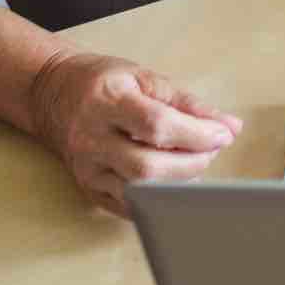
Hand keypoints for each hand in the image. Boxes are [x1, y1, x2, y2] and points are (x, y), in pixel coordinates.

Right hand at [27, 47, 243, 217]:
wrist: (55, 95)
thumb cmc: (103, 82)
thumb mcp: (145, 77)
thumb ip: (187, 102)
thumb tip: (229, 125)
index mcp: (107, 102)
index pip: (156, 125)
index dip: (195, 134)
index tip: (222, 135)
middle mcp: (91, 138)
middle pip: (146, 166)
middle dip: (191, 163)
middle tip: (211, 150)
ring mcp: (87, 168)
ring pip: (137, 191)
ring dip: (177, 184)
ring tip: (194, 163)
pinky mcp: (87, 189)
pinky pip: (127, 207)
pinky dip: (158, 199)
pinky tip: (174, 183)